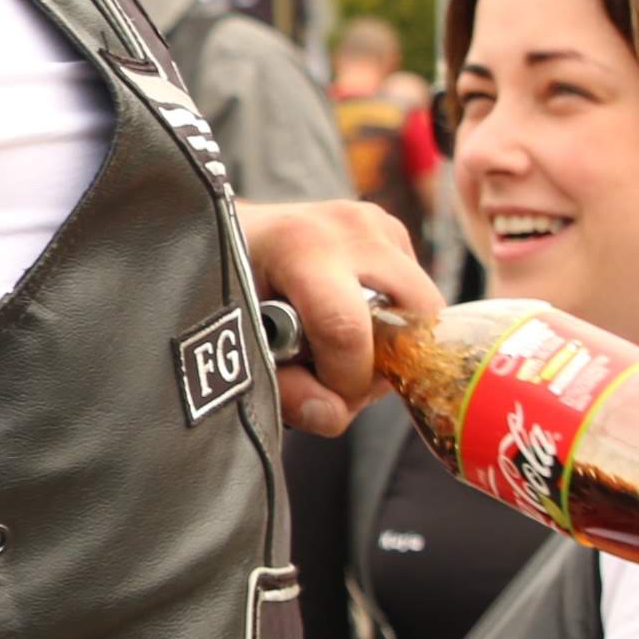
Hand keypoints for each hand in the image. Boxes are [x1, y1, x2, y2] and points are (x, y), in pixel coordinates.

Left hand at [238, 199, 438, 436]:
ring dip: (388, 346)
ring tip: (332, 346)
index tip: (321, 396)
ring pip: (421, 311)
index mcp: (301, 246)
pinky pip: (413, 296)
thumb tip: (332, 415)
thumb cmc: (223, 288)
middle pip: (412, 318)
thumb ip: (281, 390)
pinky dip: (388, 323)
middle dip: (383, 367)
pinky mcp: (390, 231)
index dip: (342, 382)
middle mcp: (349, 228)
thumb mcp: (239, 341)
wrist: (218, 234)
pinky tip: (343, 321)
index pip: (347, 330)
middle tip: (337, 377)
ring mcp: (375, 223)